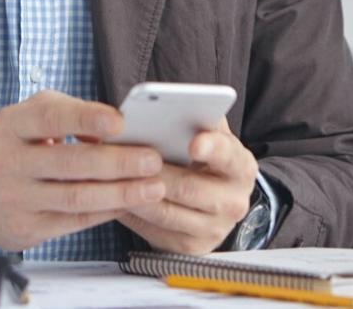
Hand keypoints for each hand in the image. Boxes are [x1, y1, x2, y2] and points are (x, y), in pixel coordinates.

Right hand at [0, 90, 165, 250]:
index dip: (85, 119)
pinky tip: (130, 202)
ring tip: (154, 186)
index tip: (119, 121)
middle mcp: (11, 162)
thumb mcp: (26, 116)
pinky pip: (74, 221)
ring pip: (76, 197)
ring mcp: (18, 199)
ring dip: (121, 192)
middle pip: (69, 163)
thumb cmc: (10, 145)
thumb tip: (111, 127)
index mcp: (12, 126)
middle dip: (116, 162)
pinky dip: (106, 211)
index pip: (49, 118)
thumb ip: (68, 112)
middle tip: (152, 159)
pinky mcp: (27, 229)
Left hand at [117, 119, 259, 254]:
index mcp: (241, 167)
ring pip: (167, 213)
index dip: (212, 148)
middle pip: (190, 188)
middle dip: (155, 172)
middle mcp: (234, 202)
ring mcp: (214, 229)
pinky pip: (155, 233)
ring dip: (135, 194)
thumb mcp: (209, 136)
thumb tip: (170, 106)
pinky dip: (132, 215)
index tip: (193, 142)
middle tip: (126, 158)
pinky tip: (115, 198)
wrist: (217, 201)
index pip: (228, 156)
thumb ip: (196, 119)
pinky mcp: (192, 248)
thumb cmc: (205, 160)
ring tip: (111, 176)